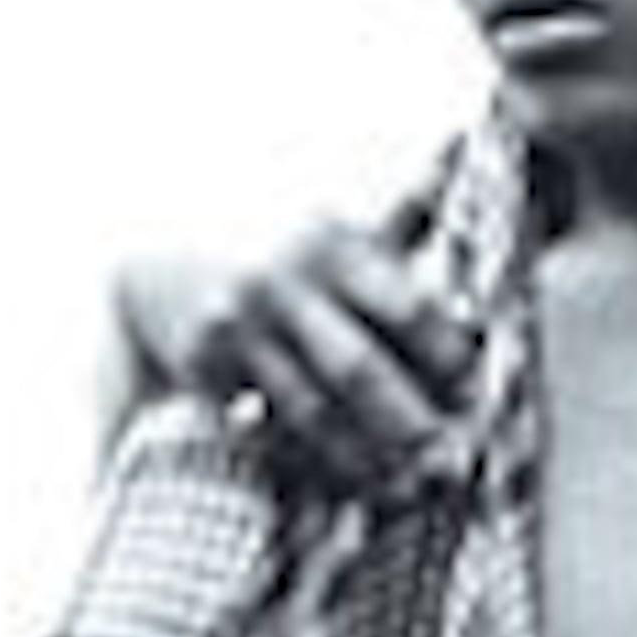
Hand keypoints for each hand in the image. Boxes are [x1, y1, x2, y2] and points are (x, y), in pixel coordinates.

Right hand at [110, 221, 471, 492]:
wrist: (160, 278)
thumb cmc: (279, 264)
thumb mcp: (337, 234)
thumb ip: (404, 214)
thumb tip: (460, 146)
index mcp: (333, 246)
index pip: (402, 304)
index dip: (443, 355)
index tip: (476, 397)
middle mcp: (286, 282)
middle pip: (356, 367)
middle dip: (406, 421)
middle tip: (449, 464)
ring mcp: (242, 330)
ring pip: (311, 410)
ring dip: (362, 457)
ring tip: (406, 489)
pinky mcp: (206, 372)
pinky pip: (264, 430)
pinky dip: (305, 463)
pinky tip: (343, 490)